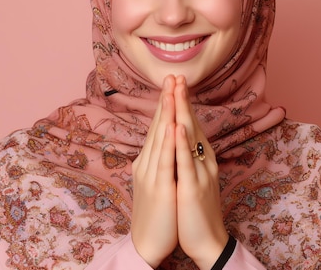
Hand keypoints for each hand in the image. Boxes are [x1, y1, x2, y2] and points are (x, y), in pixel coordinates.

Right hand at [131, 75, 177, 266]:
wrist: (147, 243)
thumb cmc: (157, 213)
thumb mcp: (157, 181)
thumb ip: (161, 160)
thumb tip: (168, 143)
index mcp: (148, 161)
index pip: (159, 127)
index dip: (166, 104)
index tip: (173, 84)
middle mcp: (147, 163)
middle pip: (158, 126)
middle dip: (166, 100)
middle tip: (172, 76)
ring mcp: (151, 174)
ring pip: (160, 138)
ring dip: (166, 112)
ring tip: (171, 91)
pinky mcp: (159, 188)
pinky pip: (165, 160)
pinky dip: (169, 141)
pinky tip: (172, 125)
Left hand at [173, 76, 228, 269]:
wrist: (207, 241)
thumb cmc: (196, 210)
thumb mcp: (192, 177)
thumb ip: (188, 157)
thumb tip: (181, 139)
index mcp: (201, 158)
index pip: (190, 124)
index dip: (182, 103)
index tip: (175, 82)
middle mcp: (203, 161)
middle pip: (192, 124)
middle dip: (182, 99)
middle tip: (176, 76)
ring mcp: (200, 173)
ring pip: (190, 137)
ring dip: (182, 111)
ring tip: (176, 90)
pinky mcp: (192, 188)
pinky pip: (186, 162)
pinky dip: (182, 143)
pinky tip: (178, 126)